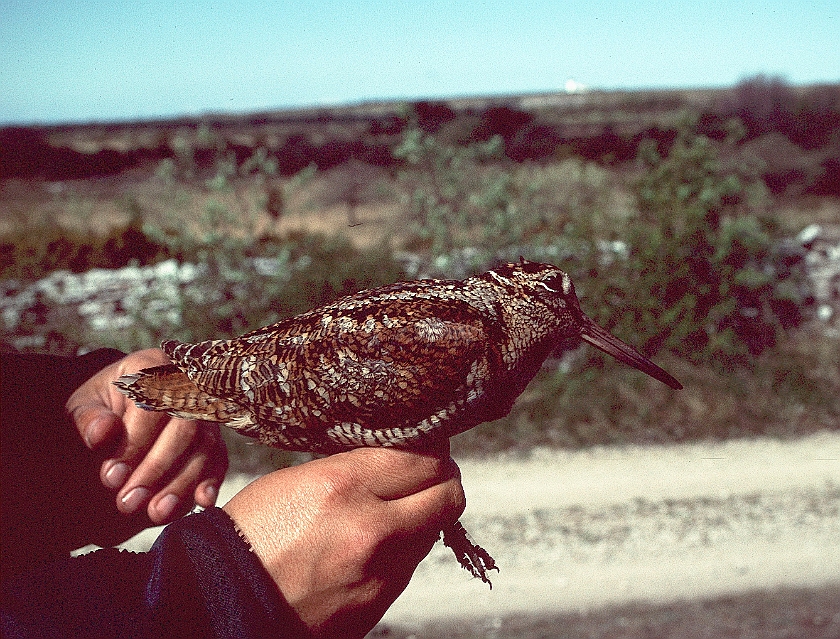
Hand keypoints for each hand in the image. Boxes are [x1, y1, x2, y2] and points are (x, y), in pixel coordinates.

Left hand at [66, 348, 228, 524]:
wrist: (123, 402)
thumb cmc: (103, 403)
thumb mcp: (84, 403)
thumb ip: (89, 417)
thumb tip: (101, 434)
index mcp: (152, 366)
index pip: (151, 407)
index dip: (133, 444)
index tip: (110, 476)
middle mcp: (188, 384)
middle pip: (184, 428)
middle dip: (156, 469)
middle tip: (128, 503)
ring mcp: (206, 410)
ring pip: (205, 447)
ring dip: (182, 483)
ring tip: (155, 513)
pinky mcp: (214, 436)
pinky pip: (220, 458)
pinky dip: (212, 480)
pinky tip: (201, 502)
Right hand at [223, 445, 464, 638]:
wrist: (223, 602)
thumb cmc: (253, 532)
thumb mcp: (298, 480)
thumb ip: (355, 468)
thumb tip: (398, 457)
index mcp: (343, 487)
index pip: (424, 458)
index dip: (432, 447)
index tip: (426, 442)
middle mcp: (371, 530)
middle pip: (449, 495)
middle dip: (442, 479)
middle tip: (427, 472)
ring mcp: (379, 573)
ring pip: (435, 530)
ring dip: (423, 514)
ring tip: (394, 506)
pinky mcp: (378, 603)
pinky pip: (409, 564)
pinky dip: (403, 547)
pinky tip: (375, 541)